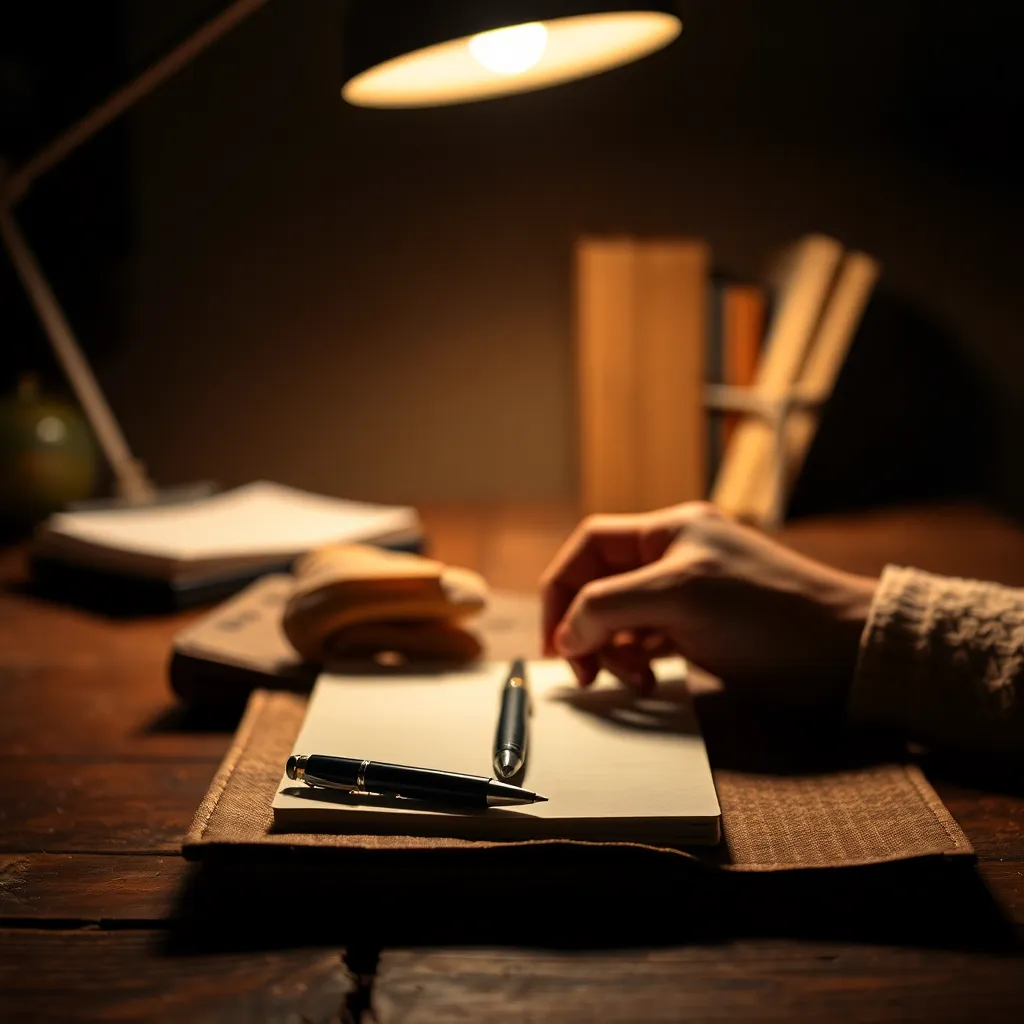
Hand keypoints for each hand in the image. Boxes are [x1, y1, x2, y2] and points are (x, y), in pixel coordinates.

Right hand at [540, 503, 878, 712]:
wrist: (845, 654)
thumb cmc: (770, 614)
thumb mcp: (681, 597)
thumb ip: (610, 606)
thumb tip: (566, 636)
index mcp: (669, 531)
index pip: (590, 546)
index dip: (562, 588)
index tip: (557, 640)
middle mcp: (675, 557)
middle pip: (600, 585)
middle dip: (586, 627)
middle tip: (588, 671)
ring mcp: (689, 596)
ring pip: (621, 617)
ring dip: (613, 650)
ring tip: (634, 679)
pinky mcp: (703, 631)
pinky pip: (648, 641)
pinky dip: (637, 660)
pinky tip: (649, 680)